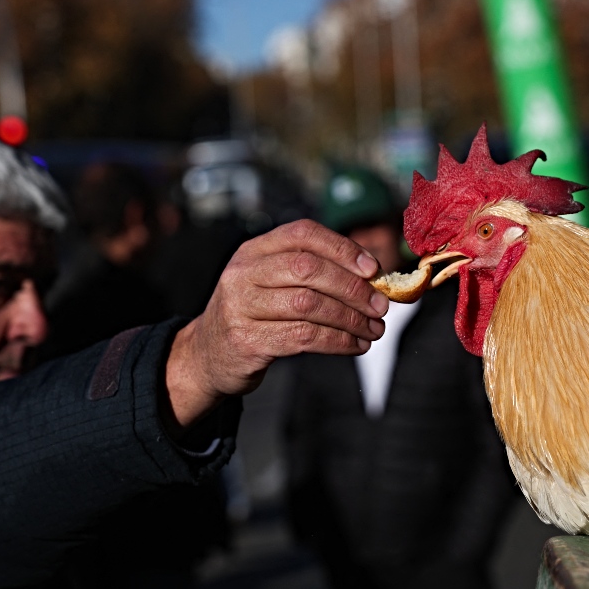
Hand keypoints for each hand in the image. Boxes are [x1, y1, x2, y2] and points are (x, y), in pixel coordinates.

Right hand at [165, 219, 387, 428]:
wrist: (208, 354)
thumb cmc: (254, 315)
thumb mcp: (270, 282)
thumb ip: (310, 272)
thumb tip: (372, 277)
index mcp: (253, 251)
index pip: (302, 234)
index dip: (342, 248)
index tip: (372, 269)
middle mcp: (243, 274)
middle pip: (308, 269)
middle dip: (352, 288)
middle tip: (380, 306)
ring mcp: (241, 307)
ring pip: (309, 305)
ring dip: (350, 319)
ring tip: (374, 329)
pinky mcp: (248, 341)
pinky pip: (304, 337)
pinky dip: (338, 341)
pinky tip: (355, 345)